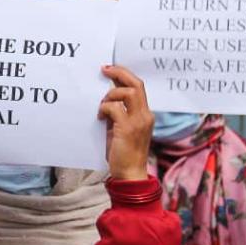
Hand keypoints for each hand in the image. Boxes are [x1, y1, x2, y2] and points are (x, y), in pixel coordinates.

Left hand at [97, 66, 151, 180]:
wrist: (129, 174)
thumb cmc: (124, 154)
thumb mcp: (122, 129)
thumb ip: (119, 114)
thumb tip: (107, 98)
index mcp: (145, 114)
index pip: (139, 87)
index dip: (125, 75)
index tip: (110, 70)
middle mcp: (145, 115)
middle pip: (136, 84)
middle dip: (119, 73)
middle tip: (105, 69)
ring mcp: (137, 121)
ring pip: (127, 92)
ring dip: (110, 95)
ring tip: (102, 106)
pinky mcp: (127, 129)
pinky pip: (114, 108)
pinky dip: (104, 108)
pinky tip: (100, 118)